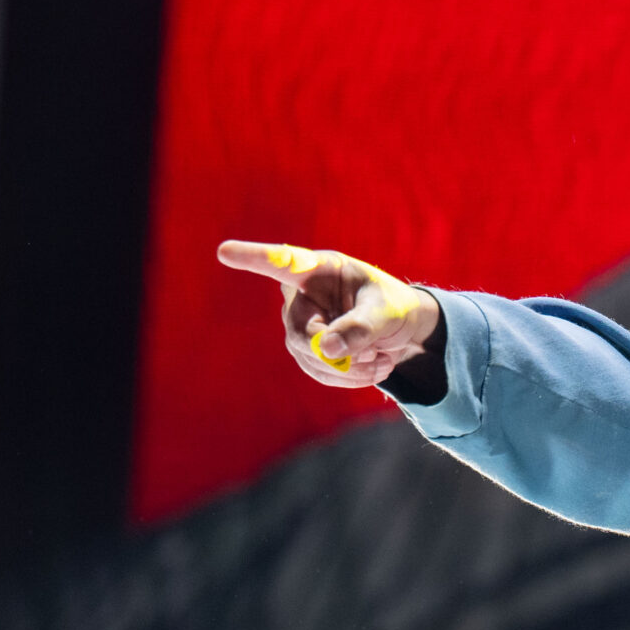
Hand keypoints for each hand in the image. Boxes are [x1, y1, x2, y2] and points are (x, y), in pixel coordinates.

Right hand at [219, 239, 440, 388]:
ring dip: (350, 369)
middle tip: (373, 352)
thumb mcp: (387, 311)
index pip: (282, 263)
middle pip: (300, 333)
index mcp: (319, 269)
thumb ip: (361, 326)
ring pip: (311, 359)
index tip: (225, 251)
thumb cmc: (394, 305)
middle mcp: (301, 296)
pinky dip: (351, 377)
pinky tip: (375, 367)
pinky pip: (321, 373)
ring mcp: (301, 325)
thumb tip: (325, 349)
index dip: (254, 258)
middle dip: (337, 352)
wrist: (403, 327)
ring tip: (381, 357)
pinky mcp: (308, 351)